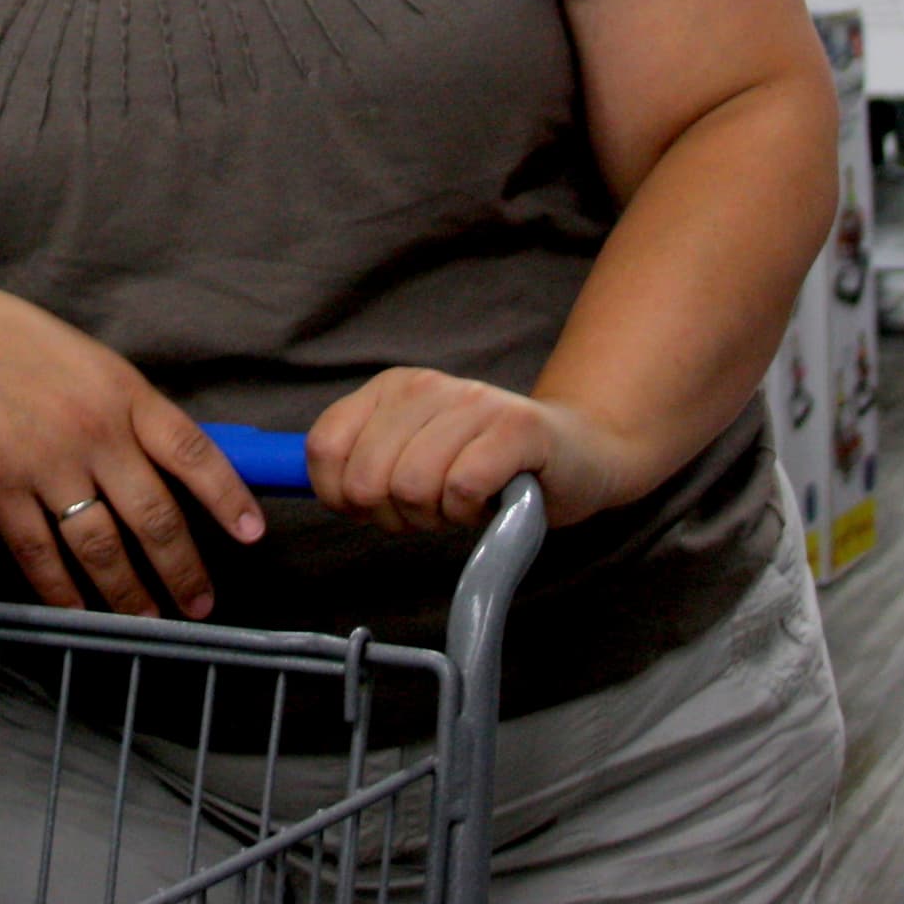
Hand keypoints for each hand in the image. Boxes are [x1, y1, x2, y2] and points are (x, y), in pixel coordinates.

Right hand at [0, 286, 263, 619]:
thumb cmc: (21, 343)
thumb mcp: (93, 362)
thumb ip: (131, 412)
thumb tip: (173, 466)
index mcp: (126, 394)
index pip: (194, 453)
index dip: (229, 498)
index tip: (253, 535)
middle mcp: (95, 432)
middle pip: (154, 515)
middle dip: (183, 568)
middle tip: (201, 604)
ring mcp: (46, 464)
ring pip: (101, 546)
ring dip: (130, 590)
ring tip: (150, 618)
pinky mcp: (0, 488)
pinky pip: (39, 552)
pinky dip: (61, 589)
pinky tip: (79, 610)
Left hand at [306, 368, 643, 533]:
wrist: (579, 453)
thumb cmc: (487, 465)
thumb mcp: (412, 455)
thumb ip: (363, 464)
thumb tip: (324, 490)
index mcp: (392, 388)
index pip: (325, 446)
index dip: (340, 496)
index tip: (373, 509)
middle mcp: (427, 386)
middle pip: (367, 479)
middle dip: (394, 516)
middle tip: (431, 511)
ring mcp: (474, 403)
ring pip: (412, 486)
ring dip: (437, 517)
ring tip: (463, 503)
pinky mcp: (517, 428)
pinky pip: (461, 488)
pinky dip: (470, 513)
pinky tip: (488, 502)